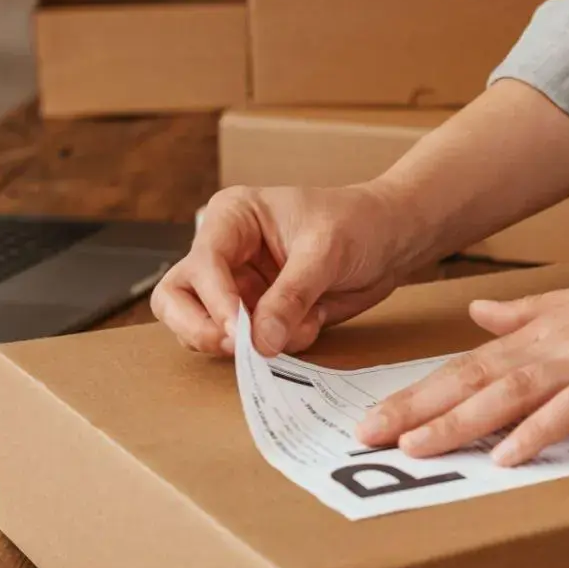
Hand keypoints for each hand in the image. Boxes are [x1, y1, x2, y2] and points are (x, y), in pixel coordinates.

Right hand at [151, 182, 425, 356]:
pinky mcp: (258, 316)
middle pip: (175, 299)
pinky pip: (247, 346)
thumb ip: (292, 296)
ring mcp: (237, 288)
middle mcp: (224, 254)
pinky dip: (275, 348)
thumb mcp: (327, 252)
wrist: (392, 241)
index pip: (202, 264)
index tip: (240, 331)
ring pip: (202, 329)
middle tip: (238, 348)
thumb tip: (260, 342)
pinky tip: (311, 325)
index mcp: (232, 219)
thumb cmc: (359, 224)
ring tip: (289, 332)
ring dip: (240, 344)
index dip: (215, 301)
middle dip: (199, 328)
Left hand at [356, 249, 568, 466]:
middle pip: (471, 379)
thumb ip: (527, 314)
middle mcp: (552, 346)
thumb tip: (478, 314)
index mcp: (541, 334)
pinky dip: (539, 431)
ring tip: (415, 447)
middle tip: (364, 437)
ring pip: (509, 393)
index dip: (415, 392)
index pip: (465, 366)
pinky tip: (509, 454)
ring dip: (459, 421)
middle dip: (415, 408)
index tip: (369, 417)